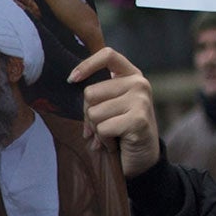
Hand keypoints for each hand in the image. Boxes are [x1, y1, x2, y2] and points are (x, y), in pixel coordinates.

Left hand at [73, 47, 160, 178]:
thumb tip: (71, 81)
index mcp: (132, 75)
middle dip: (89, 115)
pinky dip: (104, 141)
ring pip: (94, 113)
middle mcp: (139, 83)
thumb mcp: (112, 106)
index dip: (86, 65)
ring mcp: (140, 100)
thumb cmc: (122, 131)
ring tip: (111, 136)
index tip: (72, 79)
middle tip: (101, 127)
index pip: (108, 55)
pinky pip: (103, 129)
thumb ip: (99, 93)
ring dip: (97, 130)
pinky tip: (116, 144)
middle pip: (90, 93)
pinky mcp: (138, 119)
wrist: (144, 160)